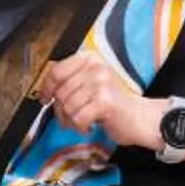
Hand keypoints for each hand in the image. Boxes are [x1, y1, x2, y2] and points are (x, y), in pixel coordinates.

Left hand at [42, 52, 160, 151]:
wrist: (140, 117)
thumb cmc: (114, 103)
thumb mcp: (91, 83)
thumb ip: (70, 80)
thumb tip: (44, 86)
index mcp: (90, 58)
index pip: (56, 70)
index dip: (46, 87)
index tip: (45, 97)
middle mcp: (96, 67)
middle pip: (60, 91)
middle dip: (60, 110)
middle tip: (70, 117)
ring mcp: (101, 83)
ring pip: (67, 106)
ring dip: (71, 120)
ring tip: (83, 121)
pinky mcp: (105, 101)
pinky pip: (78, 118)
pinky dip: (81, 126)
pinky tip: (90, 125)